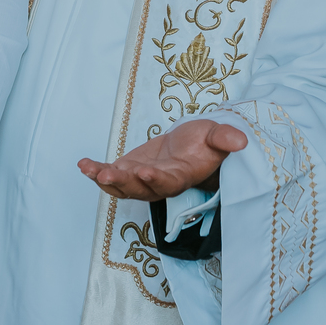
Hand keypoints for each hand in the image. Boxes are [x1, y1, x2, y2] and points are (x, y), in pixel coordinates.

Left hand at [78, 119, 246, 200]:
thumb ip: (225, 139)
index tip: (144, 171)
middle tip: (110, 173)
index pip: (168, 182)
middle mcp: (160, 183)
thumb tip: (241, 141)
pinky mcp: (128, 171)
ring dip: (105, 179)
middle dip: (124, 182)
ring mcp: (141, 180)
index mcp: (182, 176)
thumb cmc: (205, 141)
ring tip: (91, 168)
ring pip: (122, 186)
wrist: (190, 145)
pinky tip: (84, 163)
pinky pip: (111, 176)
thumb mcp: (217, 135)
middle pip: (140, 189)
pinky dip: (96, 171)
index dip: (156, 180)